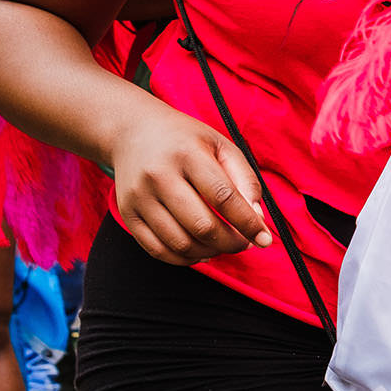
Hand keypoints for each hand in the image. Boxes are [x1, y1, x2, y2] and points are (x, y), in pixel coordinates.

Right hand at [109, 106, 271, 264]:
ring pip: (180, 243)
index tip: (264, 238)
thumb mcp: (222, 147)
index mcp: (187, 154)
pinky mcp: (127, 213)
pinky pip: (157, 250)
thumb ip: (245, 180)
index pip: (223, 197)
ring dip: (210, 253)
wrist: (132, 132)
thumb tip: (257, 219)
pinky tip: (200, 251)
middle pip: (201, 225)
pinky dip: (184, 258)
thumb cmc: (186, 141)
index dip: (247, 223)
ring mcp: (138, 196)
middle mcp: (158, 175)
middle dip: (230, 242)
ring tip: (223, 245)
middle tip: (243, 242)